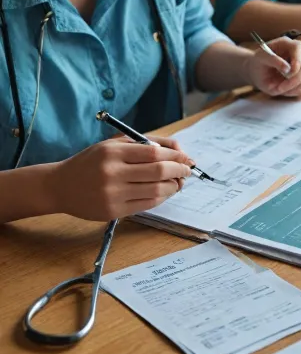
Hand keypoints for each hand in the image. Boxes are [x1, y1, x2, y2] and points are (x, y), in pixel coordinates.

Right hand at [51, 138, 193, 220]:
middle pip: (158, 171)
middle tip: (187, 171)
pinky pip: (147, 205)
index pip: (154, 152)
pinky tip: (164, 192)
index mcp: (113, 151)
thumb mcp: (114, 144)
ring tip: (178, 182)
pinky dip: (161, 198)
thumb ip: (147, 142)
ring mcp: (112, 194)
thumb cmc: (92, 162)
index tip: (187, 158)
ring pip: (156, 191)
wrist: (60, 186)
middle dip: (179, 171)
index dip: (176, 156)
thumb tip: (179, 150)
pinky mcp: (112, 211)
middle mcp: (112, 172)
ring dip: (173, 186)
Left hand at [246, 36, 300, 97]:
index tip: (289, 74)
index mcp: (287, 43)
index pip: (299, 48)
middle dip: (295, 80)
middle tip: (279, 88)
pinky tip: (289, 91)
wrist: (259, 72)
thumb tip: (287, 68)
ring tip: (281, 90)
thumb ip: (272, 60)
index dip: (297, 61)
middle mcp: (300, 53)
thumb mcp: (260, 59)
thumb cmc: (259, 63)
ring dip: (297, 88)